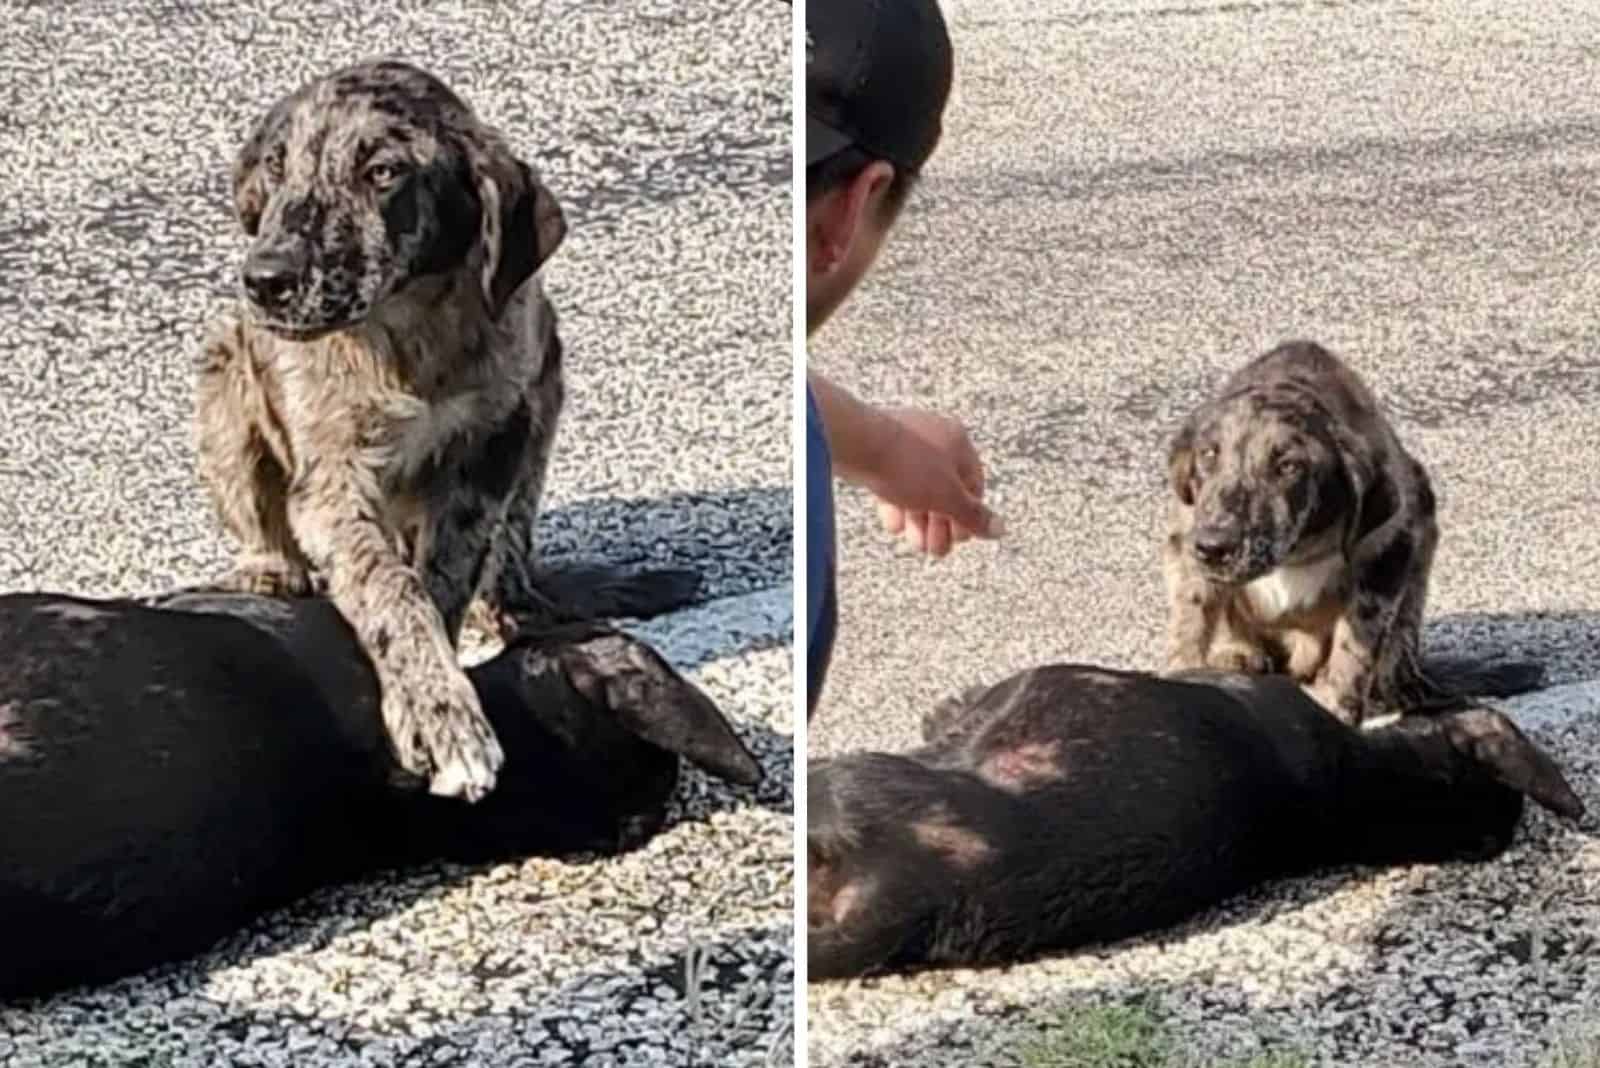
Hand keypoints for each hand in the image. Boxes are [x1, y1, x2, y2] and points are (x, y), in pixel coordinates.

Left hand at [856, 407, 1002, 558]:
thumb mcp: (947, 498)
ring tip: (913, 542)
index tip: (959, 538)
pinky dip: (896, 504)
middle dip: (940, 523)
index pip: (974, 484)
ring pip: (918, 487)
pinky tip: (893, 524)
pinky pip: (893, 481)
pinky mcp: (877, 449)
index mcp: (958, 440)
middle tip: (933, 549)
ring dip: (918, 519)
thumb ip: (974, 516)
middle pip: (944, 488)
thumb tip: (1000, 529)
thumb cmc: (906, 463)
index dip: (968, 515)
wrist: (855, 442)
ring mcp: (904, 440)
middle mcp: (933, 436)